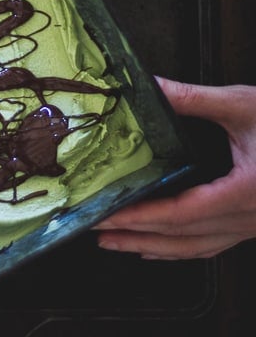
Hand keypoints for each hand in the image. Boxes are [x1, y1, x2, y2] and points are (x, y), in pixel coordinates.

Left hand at [95, 77, 255, 258]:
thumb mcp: (246, 106)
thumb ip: (195, 99)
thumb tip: (152, 87)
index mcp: (246, 193)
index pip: (182, 212)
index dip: (141, 218)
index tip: (108, 216)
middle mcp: (250, 218)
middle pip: (184, 238)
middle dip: (137, 237)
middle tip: (97, 233)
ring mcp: (255, 226)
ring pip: (199, 249)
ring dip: (155, 248)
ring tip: (118, 243)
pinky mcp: (255, 223)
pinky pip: (215, 245)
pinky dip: (183, 248)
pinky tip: (164, 246)